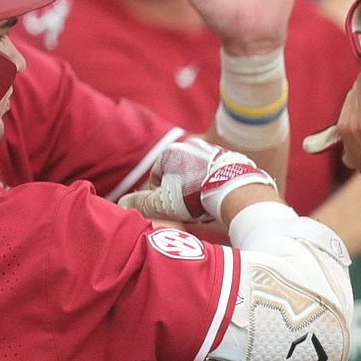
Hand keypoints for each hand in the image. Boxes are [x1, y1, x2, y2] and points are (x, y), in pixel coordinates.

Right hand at [118, 137, 274, 223]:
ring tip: (205, 209)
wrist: (238, 188)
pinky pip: (217, 177)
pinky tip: (219, 201)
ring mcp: (214, 151)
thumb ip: (141, 204)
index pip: (156, 179)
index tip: (170, 212)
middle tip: (188, 213)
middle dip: (180, 196)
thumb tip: (122, 204)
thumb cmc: (196, 196)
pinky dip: (215, 189)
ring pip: (198, 178)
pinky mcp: (232, 160)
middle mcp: (192, 146)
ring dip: (198, 193)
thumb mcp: (163, 203)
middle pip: (178, 178)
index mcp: (171, 152)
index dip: (160, 199)